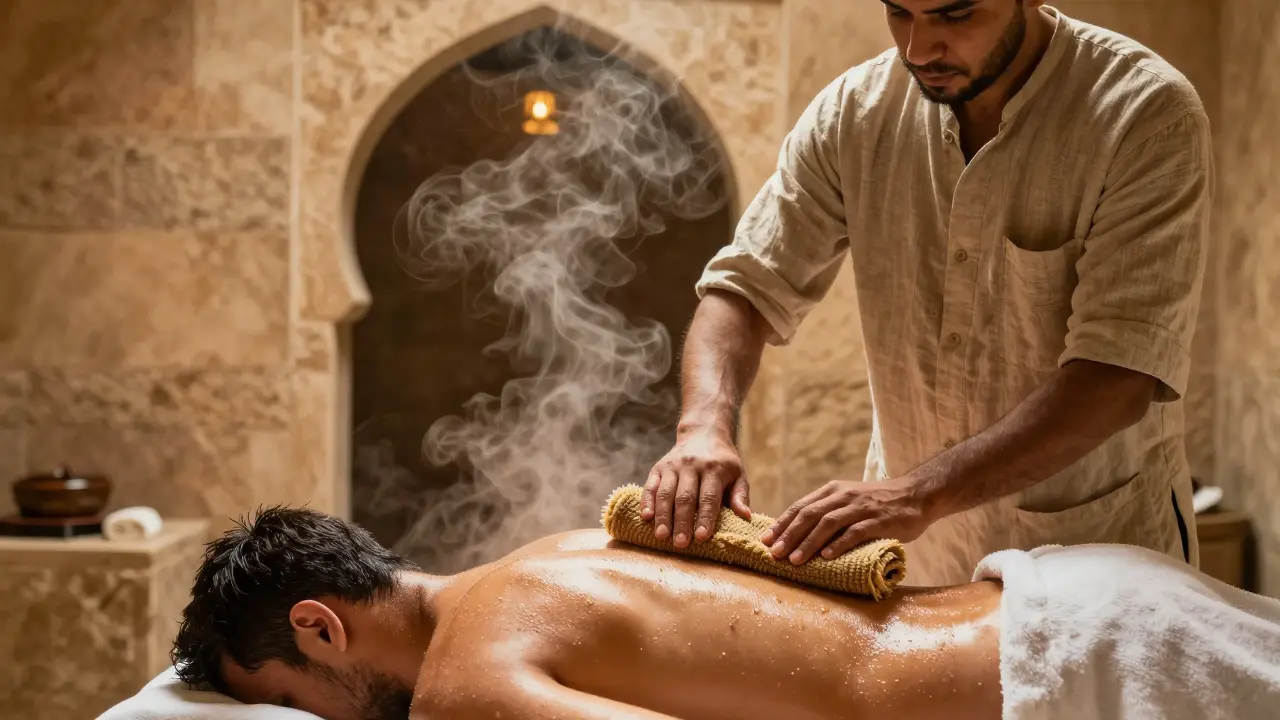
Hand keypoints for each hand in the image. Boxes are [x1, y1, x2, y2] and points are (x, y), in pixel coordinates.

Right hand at [641, 429, 749, 548]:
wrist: (703, 433)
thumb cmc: (723, 461)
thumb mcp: (738, 474)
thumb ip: (740, 496)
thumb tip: (746, 517)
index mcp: (714, 468)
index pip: (708, 497)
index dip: (705, 517)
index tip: (701, 537)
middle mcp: (692, 465)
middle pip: (685, 497)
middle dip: (682, 522)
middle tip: (680, 543)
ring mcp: (673, 466)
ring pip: (665, 493)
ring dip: (663, 516)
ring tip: (661, 536)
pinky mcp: (659, 467)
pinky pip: (650, 486)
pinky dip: (647, 502)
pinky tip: (645, 517)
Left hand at [760, 477, 934, 564]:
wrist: (916, 494)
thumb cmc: (878, 502)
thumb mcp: (849, 500)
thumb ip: (828, 511)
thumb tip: (798, 533)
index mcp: (832, 491)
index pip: (800, 507)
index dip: (781, 524)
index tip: (765, 541)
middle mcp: (843, 496)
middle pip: (809, 515)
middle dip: (789, 535)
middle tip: (773, 554)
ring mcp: (861, 507)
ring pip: (828, 523)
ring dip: (808, 543)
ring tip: (794, 560)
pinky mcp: (878, 520)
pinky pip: (854, 532)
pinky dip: (838, 544)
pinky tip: (826, 557)